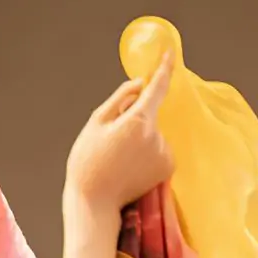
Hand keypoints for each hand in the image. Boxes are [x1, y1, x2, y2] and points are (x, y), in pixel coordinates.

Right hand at [63, 52, 175, 218]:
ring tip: (119, 158)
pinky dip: (147, 153)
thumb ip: (121, 98)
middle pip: (149, 114)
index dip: (164, 68)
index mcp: (138, 121)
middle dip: (134, 119)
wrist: (95, 203)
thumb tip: (141, 84)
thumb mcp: (96, 123)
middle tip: (111, 142)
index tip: (169, 54)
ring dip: (140, 138)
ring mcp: (164, 153)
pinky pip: (159, 149)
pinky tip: (130, 167)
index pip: (157, 87)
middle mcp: (156, 136)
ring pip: (154, 133)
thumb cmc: (88, 162)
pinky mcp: (168, 168)